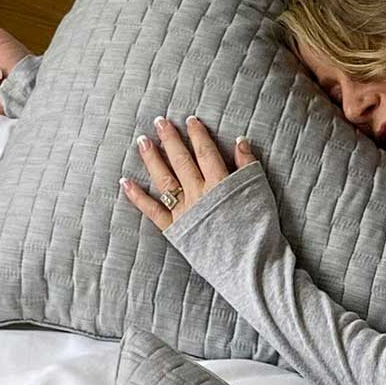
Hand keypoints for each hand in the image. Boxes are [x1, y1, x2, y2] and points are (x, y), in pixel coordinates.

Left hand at [124, 116, 257, 230]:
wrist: (251, 264)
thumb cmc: (260, 230)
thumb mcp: (259, 192)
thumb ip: (248, 166)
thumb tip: (240, 140)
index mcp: (220, 184)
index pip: (205, 152)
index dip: (197, 134)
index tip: (190, 120)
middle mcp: (199, 194)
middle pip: (181, 161)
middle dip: (170, 139)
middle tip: (159, 121)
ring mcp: (185, 212)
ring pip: (164, 179)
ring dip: (152, 159)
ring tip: (142, 141)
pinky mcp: (175, 230)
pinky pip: (153, 211)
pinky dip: (138, 196)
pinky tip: (126, 182)